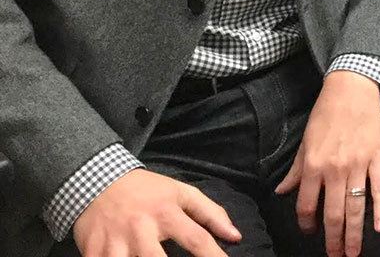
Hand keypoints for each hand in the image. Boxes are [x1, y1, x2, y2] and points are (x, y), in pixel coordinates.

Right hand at [72, 169, 240, 256]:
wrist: (99, 180)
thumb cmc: (147, 191)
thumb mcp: (181, 193)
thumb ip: (211, 213)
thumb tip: (235, 236)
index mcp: (167, 213)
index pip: (197, 239)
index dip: (213, 256)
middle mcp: (141, 228)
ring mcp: (115, 241)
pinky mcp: (93, 251)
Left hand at [275, 71, 379, 256]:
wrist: (352, 89)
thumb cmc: (326, 114)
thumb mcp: (305, 141)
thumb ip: (296, 170)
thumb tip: (281, 192)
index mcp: (314, 165)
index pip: (307, 205)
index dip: (307, 224)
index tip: (310, 233)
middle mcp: (335, 169)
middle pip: (333, 214)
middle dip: (333, 240)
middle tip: (335, 256)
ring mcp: (358, 165)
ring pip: (355, 207)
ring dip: (354, 233)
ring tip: (353, 253)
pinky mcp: (378, 158)